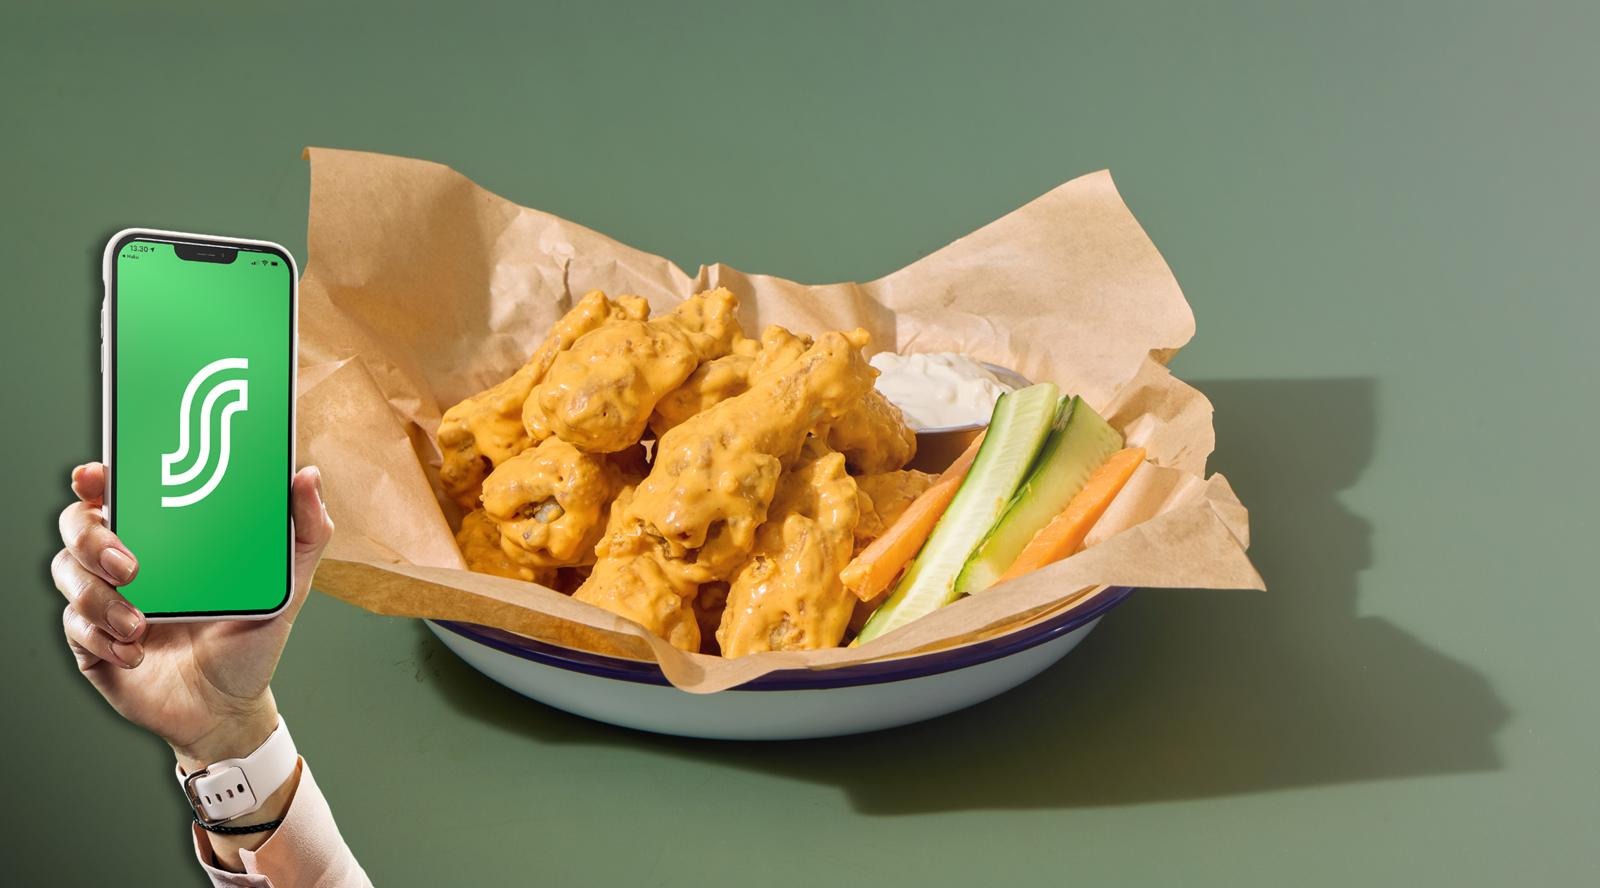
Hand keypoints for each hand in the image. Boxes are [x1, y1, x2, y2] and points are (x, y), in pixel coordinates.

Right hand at [51, 462, 334, 771]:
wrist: (228, 708)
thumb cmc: (253, 640)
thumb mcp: (288, 585)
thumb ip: (306, 531)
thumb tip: (308, 475)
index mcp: (169, 537)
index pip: (119, 491)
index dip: (96, 477)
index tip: (95, 476)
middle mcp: (129, 561)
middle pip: (78, 525)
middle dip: (92, 539)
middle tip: (132, 567)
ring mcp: (105, 600)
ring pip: (68, 574)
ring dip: (98, 598)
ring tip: (140, 626)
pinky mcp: (90, 641)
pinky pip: (73, 626)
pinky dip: (100, 638)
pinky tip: (134, 654)